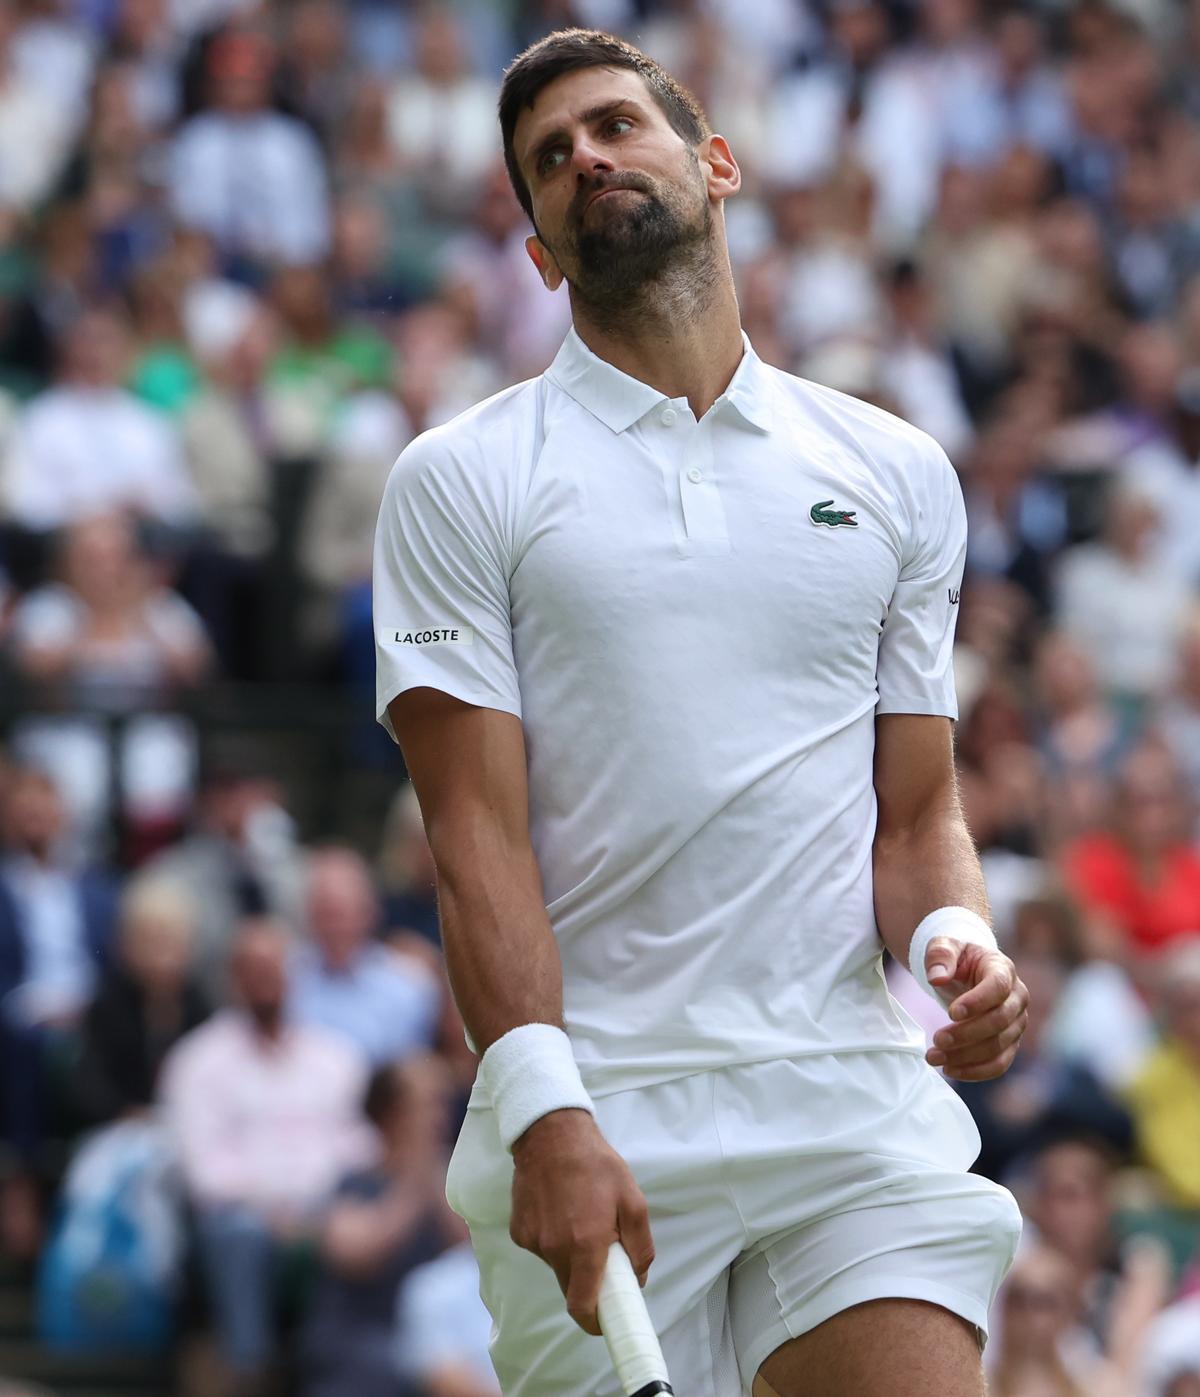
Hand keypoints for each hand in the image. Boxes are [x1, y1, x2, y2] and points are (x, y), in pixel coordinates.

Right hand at [509, 1108, 653, 1335]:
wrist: (550, 1133)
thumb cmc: (596, 1164)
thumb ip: (640, 1245)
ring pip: (556, 1265)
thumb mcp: (632, 1200)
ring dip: (571, 1254)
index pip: (583, 1306)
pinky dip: (553, 1238)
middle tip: (603, 1256)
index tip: (607, 1321)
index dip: (595, 1322)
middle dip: (588, 1282)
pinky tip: (560, 1208)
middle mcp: (554, 1249)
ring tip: (580, 1216)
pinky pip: (542, 1247)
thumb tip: (638, 1277)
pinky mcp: (519, 1230)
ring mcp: (533, 1240)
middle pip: (570, 1288)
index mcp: (584, 1245)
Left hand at [922, 939, 1028, 1081]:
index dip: (977, 1002)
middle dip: (966, 1034)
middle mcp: (1017, 997)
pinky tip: (950, 1070)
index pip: (998, 987)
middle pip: (1000, 1020)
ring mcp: (1016, 1022)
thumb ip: (940, 955)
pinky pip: (1000, 1063)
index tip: (950, 1013)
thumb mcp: (944, 946)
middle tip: (936, 1040)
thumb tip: (936, 977)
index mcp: (1002, 969)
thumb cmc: (956, 957)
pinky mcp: (1010, 1042)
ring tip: (934, 1057)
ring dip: (966, 1057)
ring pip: (999, 1046)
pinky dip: (976, 1071)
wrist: (967, 970)